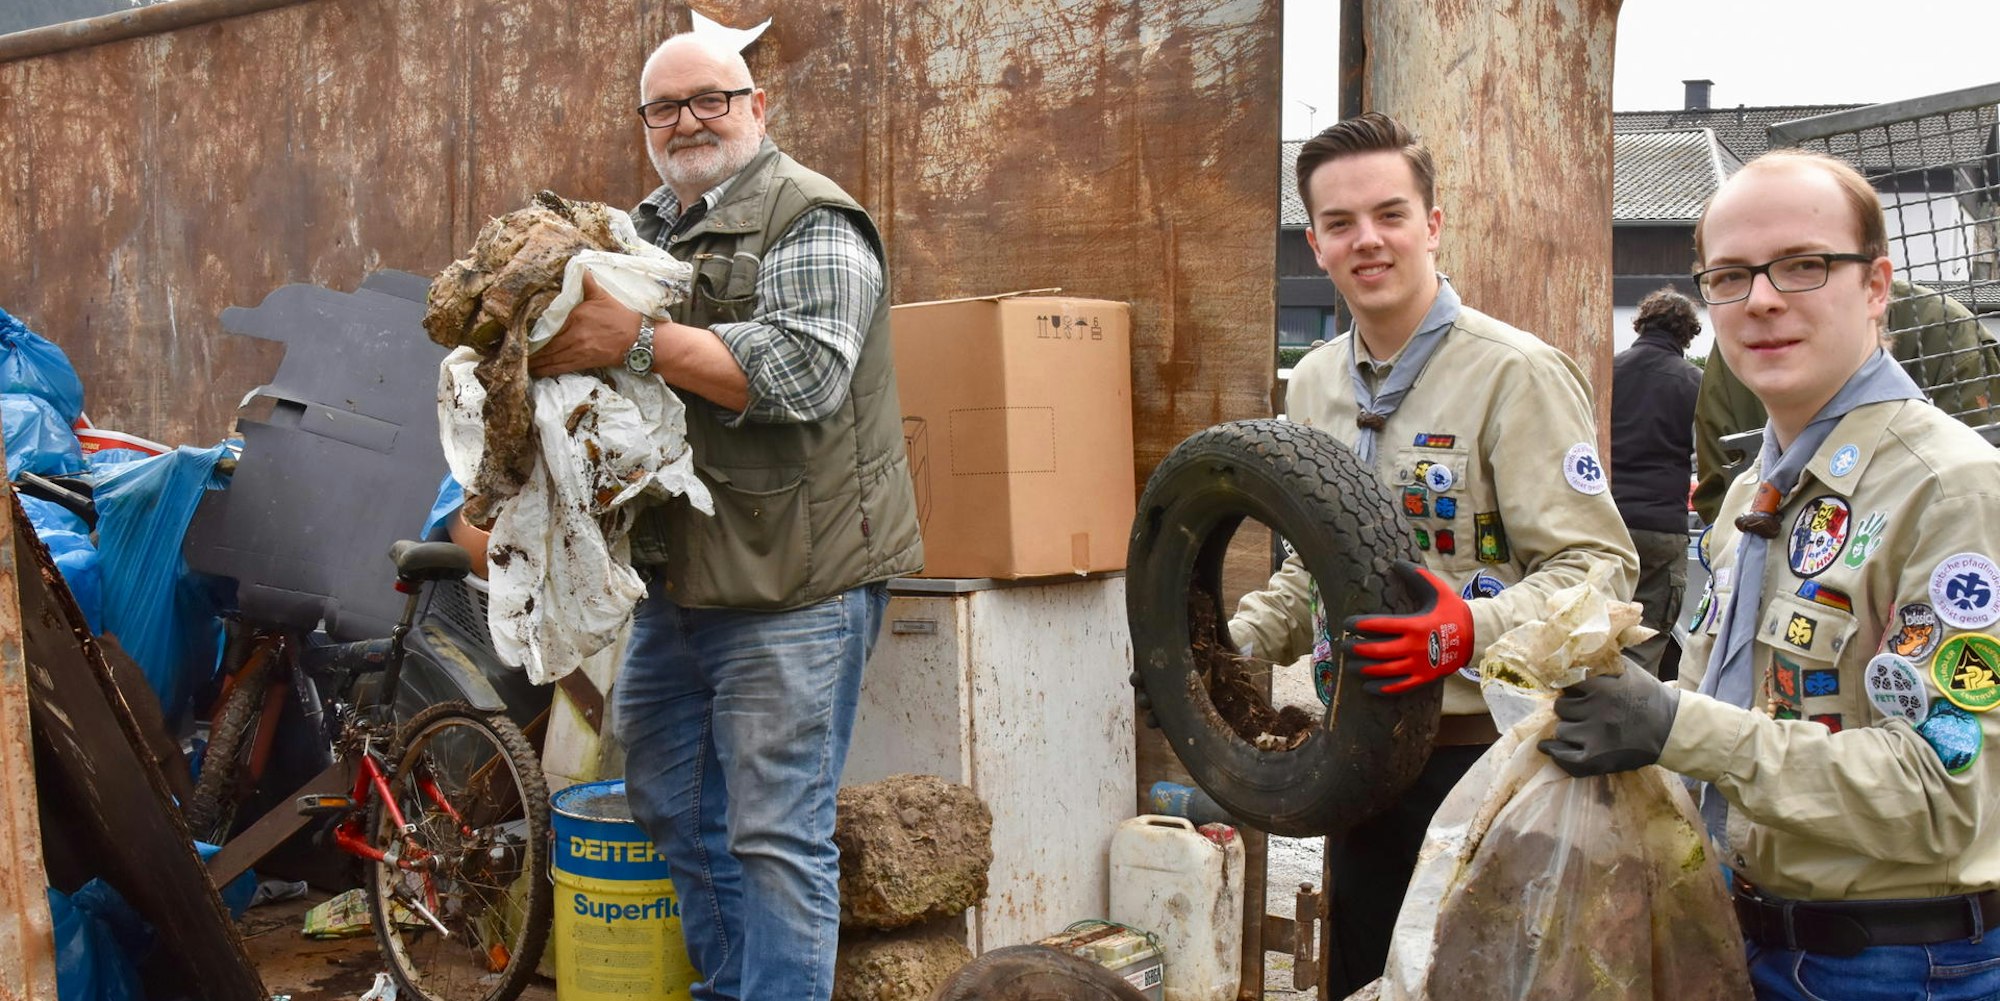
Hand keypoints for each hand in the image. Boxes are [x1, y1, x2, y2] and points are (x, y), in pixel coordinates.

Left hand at [528, 272, 641, 376]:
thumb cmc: (621, 317)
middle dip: (530, 349)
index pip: (549, 325)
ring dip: (535, 361)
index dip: (534, 332)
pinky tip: (535, 372)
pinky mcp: (583, 362)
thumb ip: (588, 284)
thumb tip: (580, 268)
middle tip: (515, 351)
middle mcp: (573, 335)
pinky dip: (546, 370)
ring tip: (521, 363)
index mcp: (576, 317)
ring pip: (550, 358)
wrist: (639, 340)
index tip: (520, 333)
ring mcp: (577, 350)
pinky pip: (560, 368)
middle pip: (546, 344)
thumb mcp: (604, 296)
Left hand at [1341, 561, 1473, 694]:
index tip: (1347, 623)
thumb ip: (1417, 575)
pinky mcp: (1424, 678)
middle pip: (1378, 650)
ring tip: (1349, 665)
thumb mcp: (1437, 590)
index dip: (1360, 624)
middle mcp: (1415, 646)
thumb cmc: (1452, 611)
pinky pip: (1400, 687)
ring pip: (1385, 670)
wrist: (1476, 637)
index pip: (1380, 625)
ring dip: (1364, 668)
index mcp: (1415, 624)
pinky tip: (1367, 686)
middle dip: (1356, 649)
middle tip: (1343, 645)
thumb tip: (1395, 561)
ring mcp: (1419, 665)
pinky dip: (1382, 688)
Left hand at [1537, 660, 1680, 776]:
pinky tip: (1548, 746)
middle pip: (1561, 707)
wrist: (1671, 728)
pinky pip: (1565, 758)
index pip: (1566, 684)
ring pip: (1561, 730)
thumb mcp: (1628, 669)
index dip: (1568, 687)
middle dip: (1568, 707)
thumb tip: (1575, 652)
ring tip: (1576, 726)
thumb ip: (1601, 660)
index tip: (1571, 690)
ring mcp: (1595, 738)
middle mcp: (1596, 712)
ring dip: (1567, 727)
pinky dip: (1555, 752)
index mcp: (1602, 689)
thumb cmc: (1648, 695)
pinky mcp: (1597, 759)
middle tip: (1579, 709)